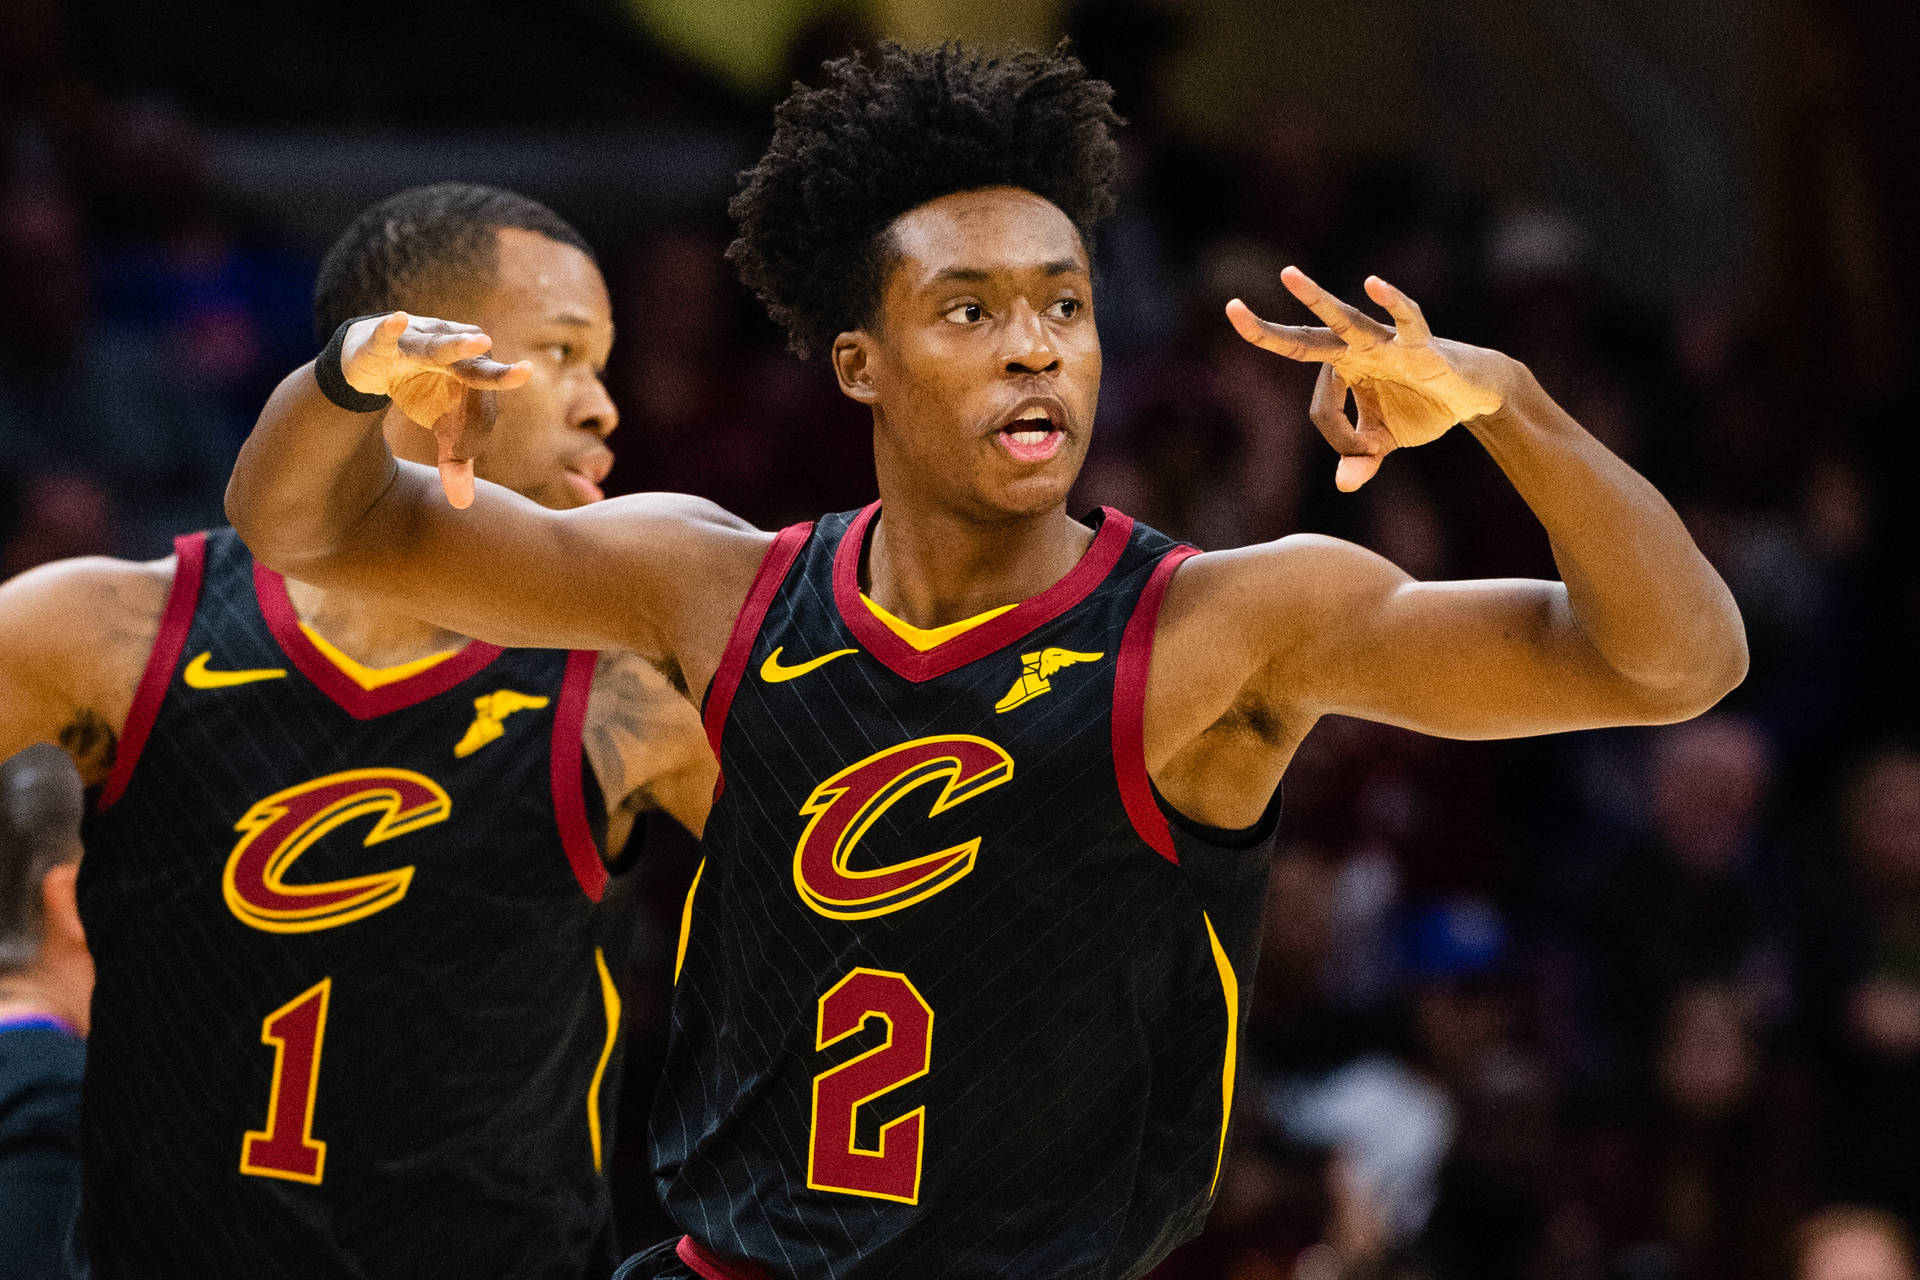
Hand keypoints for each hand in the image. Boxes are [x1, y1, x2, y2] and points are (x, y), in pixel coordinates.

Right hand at [339, 312, 532, 507]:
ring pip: (436, 346)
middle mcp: (446, 354)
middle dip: (494, 368)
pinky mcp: (379, 345)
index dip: (499, 385)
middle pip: (472, 363)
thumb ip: (454, 461)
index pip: (486, 384)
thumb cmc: (421, 391)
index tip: (517, 381)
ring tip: (481, 340)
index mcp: (466, 373)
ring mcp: (413, 344)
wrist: (371, 360)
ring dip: (455, 344)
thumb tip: (462, 503)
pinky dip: (390, 330)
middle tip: (524, 371)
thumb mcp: (440, 428)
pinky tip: (398, 320)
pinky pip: (385, 336)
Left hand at [1226, 267, 1508, 490]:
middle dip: (1267, 330)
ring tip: (1287, 276)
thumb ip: (1361, 460)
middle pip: (1304, 340)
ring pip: (1343, 319)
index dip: (1341, 439)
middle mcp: (1355, 350)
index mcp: (1341, 371)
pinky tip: (1374, 283)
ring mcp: (1383, 342)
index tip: (1363, 452)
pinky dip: (1393, 301)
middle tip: (1231, 309)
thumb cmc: (1420, 407)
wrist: (1471, 394)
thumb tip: (1343, 485)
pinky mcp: (1419, 341)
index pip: (1322, 411)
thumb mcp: (1385, 441)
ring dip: (1315, 299)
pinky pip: (1404, 318)